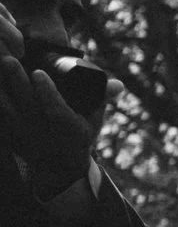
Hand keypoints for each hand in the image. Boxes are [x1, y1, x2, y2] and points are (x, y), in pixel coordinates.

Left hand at [0, 39, 101, 199]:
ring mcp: (24, 137)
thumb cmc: (79, 135)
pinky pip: (0, 116)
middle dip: (17, 82)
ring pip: (7, 110)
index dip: (47, 93)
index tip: (38, 72)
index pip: (57, 112)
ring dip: (1, 89)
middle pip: (26, 107)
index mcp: (71, 133)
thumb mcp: (95, 120)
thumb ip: (102, 98)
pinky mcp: (10, 136)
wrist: (59, 167)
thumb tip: (118, 84)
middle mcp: (46, 137)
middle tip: (9, 59)